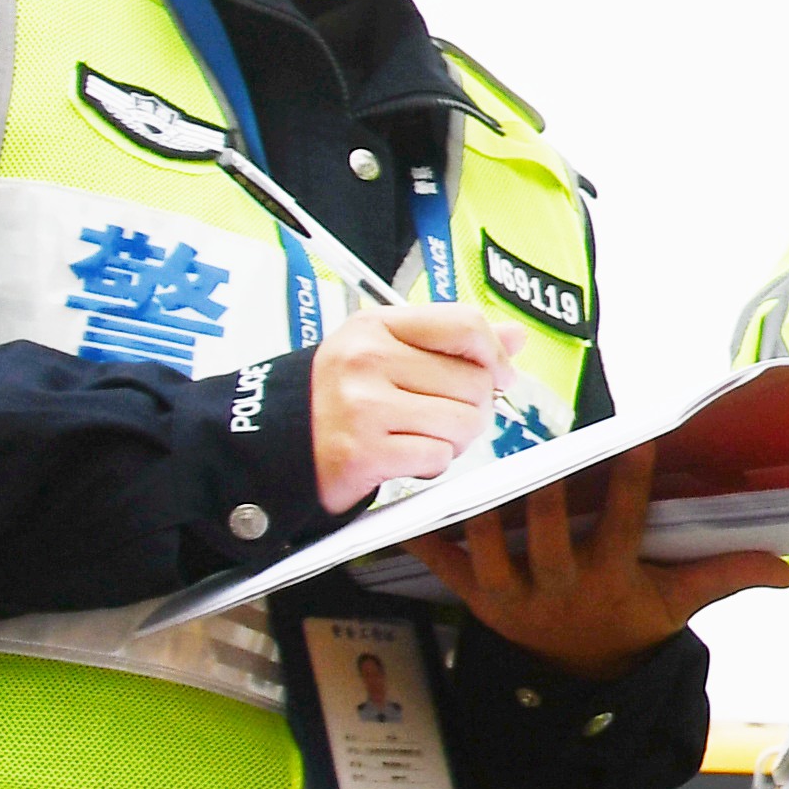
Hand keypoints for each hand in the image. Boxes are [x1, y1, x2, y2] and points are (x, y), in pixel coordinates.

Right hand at [311, 302, 519, 513]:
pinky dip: (430, 464)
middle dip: (470, 408)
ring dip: (452, 440)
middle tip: (437, 416)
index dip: (495, 354)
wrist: (272, 444)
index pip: (464, 324)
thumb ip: (451, 341)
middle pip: (474, 382)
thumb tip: (515, 335)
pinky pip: (438, 458)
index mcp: (376, 326)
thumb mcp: (385, 350)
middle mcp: (367, 360)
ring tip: (416, 436)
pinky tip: (401, 457)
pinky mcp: (364, 452)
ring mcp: (363, 406)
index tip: (498, 375)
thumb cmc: (337, 396)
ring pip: (464, 423)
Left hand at [428, 446, 788, 676]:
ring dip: (483, 503)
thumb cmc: (630, 625)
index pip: (621, 524)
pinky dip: (421, 537)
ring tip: (481, 456)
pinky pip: (440, 565)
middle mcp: (556, 587)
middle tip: (543, 437)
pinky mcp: (474, 597)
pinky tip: (407, 504)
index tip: (636, 438)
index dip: (629, 481)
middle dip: (545, 486)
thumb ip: (728, 576)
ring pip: (488, 543)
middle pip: (545, 530)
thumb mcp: (678, 604)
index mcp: (609, 580)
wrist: (577, 682)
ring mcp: (509, 594)